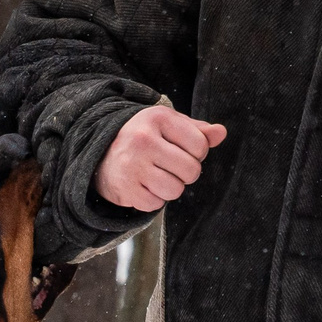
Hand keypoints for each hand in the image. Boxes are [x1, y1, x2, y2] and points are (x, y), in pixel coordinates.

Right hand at [96, 106, 226, 210]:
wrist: (100, 153)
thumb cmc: (144, 138)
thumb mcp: (169, 126)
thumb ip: (198, 130)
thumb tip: (221, 133)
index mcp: (158, 118)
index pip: (200, 145)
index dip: (196, 152)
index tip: (181, 150)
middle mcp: (143, 139)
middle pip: (191, 170)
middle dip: (186, 173)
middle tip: (169, 166)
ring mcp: (132, 165)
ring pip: (176, 190)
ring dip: (171, 187)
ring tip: (156, 175)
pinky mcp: (125, 188)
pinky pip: (156, 204)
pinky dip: (153, 198)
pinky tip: (143, 184)